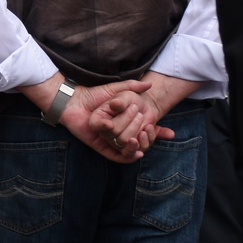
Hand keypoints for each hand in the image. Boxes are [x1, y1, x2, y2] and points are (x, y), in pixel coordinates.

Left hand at [48, 78, 169, 162]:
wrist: (74, 101)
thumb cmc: (94, 95)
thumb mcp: (116, 90)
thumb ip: (132, 87)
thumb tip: (149, 84)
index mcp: (125, 124)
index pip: (145, 132)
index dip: (156, 133)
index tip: (168, 132)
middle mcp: (119, 134)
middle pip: (139, 142)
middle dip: (147, 138)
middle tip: (149, 129)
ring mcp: (110, 142)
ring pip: (129, 150)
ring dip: (139, 147)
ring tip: (142, 137)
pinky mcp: (101, 147)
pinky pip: (117, 157)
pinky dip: (127, 156)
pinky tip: (136, 151)